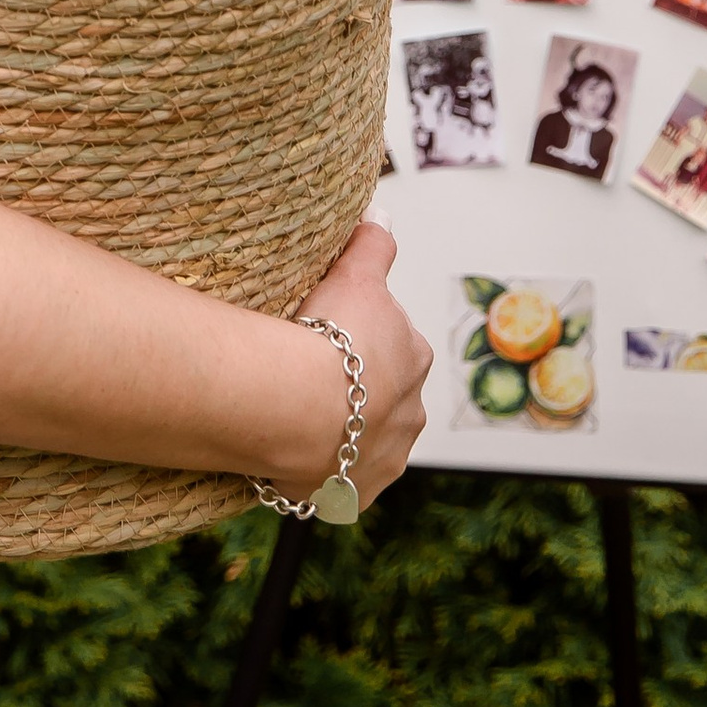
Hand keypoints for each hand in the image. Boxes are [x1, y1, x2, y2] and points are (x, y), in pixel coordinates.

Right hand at [306, 220, 430, 507]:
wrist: (295, 407)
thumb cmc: (325, 337)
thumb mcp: (354, 275)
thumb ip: (373, 244)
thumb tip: (383, 213)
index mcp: (413, 359)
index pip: (395, 344)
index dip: (360, 337)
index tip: (326, 334)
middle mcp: (411, 413)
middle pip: (385, 396)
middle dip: (356, 388)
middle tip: (306, 373)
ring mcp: (384, 458)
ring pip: (364, 440)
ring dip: (340, 431)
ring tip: (295, 415)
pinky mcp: (354, 493)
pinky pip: (337, 479)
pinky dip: (321, 469)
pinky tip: (292, 453)